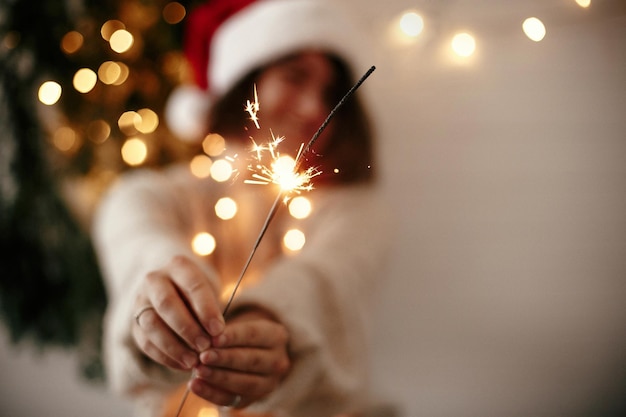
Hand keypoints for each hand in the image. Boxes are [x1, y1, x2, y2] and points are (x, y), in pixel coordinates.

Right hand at [132, 255, 224, 369]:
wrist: (173, 289)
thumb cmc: (199, 293)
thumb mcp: (209, 292)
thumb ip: (211, 310)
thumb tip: (216, 336)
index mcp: (178, 266)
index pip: (193, 285)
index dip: (206, 309)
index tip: (218, 330)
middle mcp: (154, 279)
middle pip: (167, 303)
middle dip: (187, 328)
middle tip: (205, 346)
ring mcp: (140, 300)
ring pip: (151, 324)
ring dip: (174, 346)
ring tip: (193, 361)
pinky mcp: (134, 322)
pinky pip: (144, 341)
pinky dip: (164, 356)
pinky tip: (182, 365)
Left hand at [189, 308, 290, 407]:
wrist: (250, 355)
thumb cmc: (240, 336)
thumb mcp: (239, 326)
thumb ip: (224, 332)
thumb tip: (205, 338)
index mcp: (277, 336)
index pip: (254, 335)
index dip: (234, 337)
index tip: (214, 338)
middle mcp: (278, 361)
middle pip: (251, 360)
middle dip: (225, 359)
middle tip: (203, 356)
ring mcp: (267, 383)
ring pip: (244, 383)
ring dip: (219, 377)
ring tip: (198, 370)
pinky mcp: (251, 400)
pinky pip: (231, 399)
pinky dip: (211, 393)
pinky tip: (195, 385)